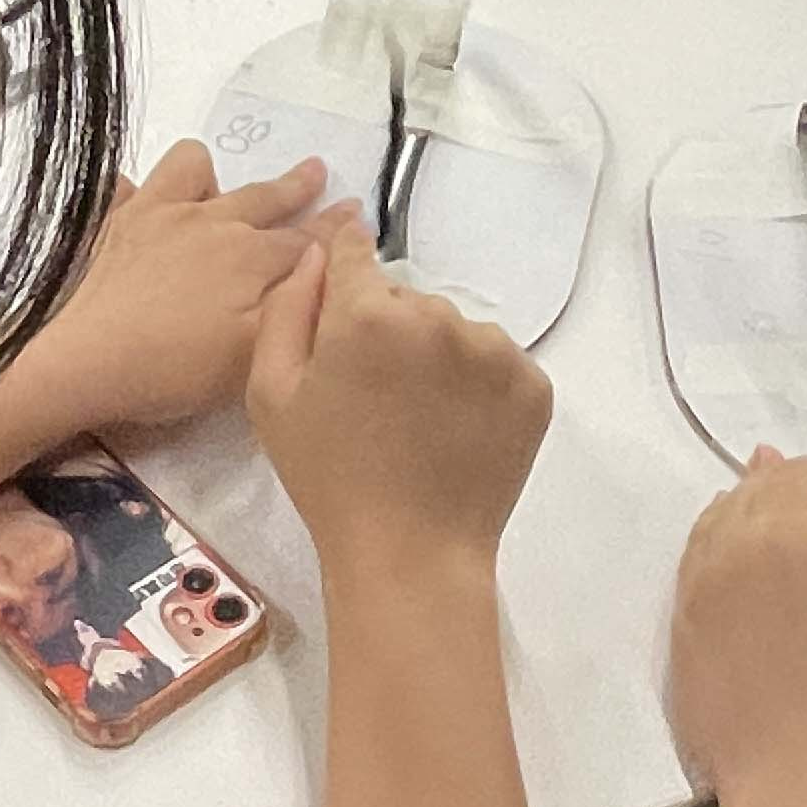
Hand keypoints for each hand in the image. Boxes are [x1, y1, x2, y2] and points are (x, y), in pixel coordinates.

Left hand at [1, 141, 327, 438]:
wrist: (77, 361)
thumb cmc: (171, 368)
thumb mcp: (252, 354)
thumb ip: (295, 310)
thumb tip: (328, 271)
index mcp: (249, 256)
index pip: (305, 241)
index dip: (335, 230)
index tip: (358, 210)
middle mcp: (207, 221)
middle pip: (262, 198)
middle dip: (295, 187)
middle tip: (317, 168)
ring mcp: (152, 214)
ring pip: (191, 169)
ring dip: (209, 174)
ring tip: (212, 183)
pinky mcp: (106, 222)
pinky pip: (120, 187)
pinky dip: (129, 190)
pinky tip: (128, 201)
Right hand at [249, 214, 552, 580]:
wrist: (411, 554)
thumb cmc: (329, 479)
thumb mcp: (273, 395)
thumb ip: (287, 308)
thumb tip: (315, 254)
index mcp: (367, 315)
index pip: (355, 251)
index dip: (344, 271)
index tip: (345, 299)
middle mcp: (438, 317)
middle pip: (406, 299)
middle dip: (388, 331)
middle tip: (374, 396)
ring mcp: (493, 350)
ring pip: (454, 329)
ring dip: (437, 357)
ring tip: (418, 420)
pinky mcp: (533, 384)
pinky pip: (496, 362)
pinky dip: (478, 387)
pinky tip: (455, 430)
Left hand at [667, 450, 806, 806]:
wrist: (795, 779)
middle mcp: (769, 538)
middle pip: (792, 479)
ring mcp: (719, 566)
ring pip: (740, 501)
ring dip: (765, 486)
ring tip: (774, 473)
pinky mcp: (688, 599)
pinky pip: (702, 539)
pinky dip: (722, 519)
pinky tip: (732, 515)